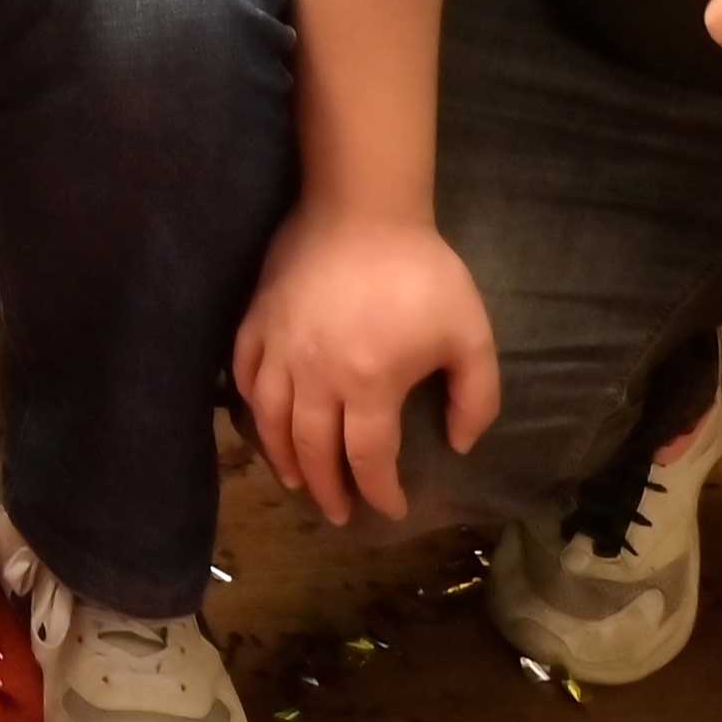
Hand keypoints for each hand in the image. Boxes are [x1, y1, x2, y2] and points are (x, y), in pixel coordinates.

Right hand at [232, 205, 502, 525]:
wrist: (364, 208)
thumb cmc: (422, 272)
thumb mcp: (471, 336)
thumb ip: (475, 398)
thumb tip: (458, 444)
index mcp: (369, 383)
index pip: (368, 458)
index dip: (380, 492)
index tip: (392, 510)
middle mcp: (316, 375)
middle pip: (313, 450)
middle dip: (329, 490)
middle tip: (339, 513)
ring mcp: (280, 347)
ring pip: (271, 421)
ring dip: (283, 459)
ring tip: (296, 482)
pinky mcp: (258, 320)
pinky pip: (246, 377)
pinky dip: (252, 409)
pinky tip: (264, 423)